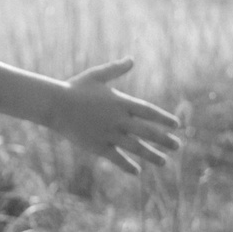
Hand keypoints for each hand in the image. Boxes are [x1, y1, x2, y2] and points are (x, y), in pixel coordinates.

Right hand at [53, 59, 181, 173]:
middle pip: (147, 131)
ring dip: (152, 155)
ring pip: (135, 147)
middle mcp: (118, 119)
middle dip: (164, 140)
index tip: (177, 126)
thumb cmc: (74, 88)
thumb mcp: (97, 75)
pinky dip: (127, 165)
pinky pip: (116, 158)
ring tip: (164, 162)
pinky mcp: (97, 145)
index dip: (164, 119)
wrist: (54, 104)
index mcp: (120, 102)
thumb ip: (116, 69)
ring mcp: (108, 134)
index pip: (149, 111)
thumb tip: (131, 59)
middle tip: (178, 146)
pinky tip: (137, 172)